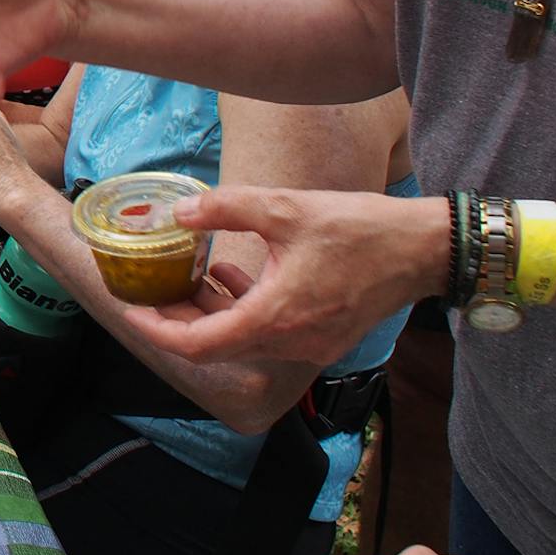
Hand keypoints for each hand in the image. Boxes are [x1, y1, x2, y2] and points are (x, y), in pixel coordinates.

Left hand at [121, 187, 449, 367]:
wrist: (423, 249)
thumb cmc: (359, 228)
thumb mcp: (284, 207)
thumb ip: (225, 208)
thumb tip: (178, 211)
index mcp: (277, 318)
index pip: (201, 346)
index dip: (159, 332)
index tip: (132, 311)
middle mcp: (292, 342)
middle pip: (216, 347)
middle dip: (177, 322)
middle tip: (147, 293)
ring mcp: (310, 344)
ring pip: (241, 341)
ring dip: (208, 315)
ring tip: (181, 279)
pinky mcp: (323, 335)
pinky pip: (267, 332)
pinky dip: (240, 308)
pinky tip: (227, 273)